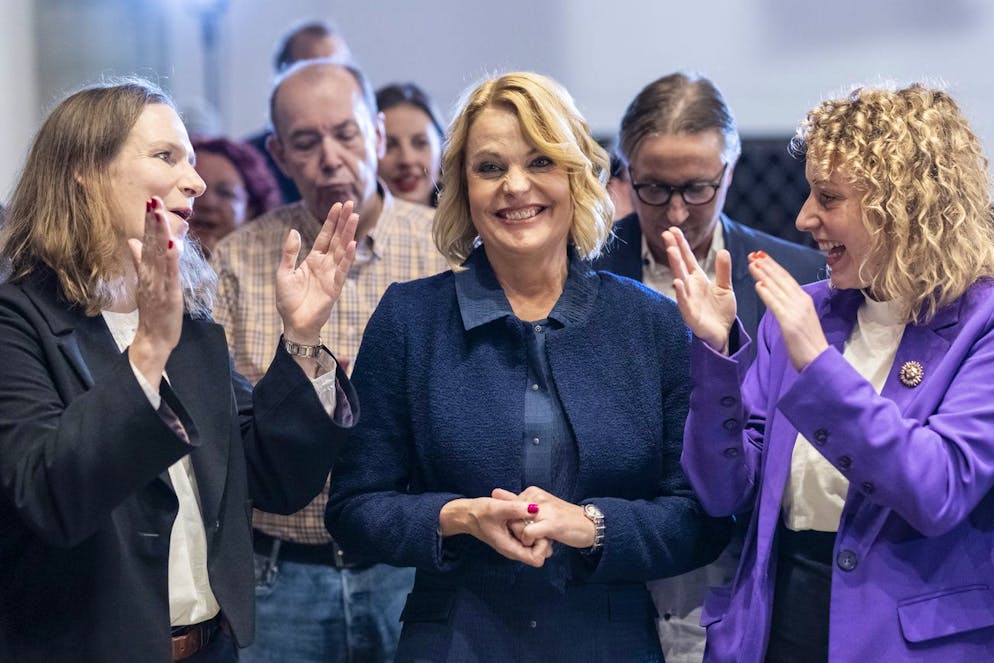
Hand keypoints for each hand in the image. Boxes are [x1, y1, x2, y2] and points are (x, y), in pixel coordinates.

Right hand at [127, 197, 183, 386]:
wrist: (153, 338)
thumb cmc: (153, 310)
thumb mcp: (146, 281)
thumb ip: (140, 261)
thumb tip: (132, 241)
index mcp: (147, 270)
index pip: (147, 241)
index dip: (149, 222)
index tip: (151, 201)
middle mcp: (150, 274)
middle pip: (151, 244)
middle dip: (153, 222)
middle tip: (153, 199)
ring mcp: (157, 283)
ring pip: (158, 255)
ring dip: (159, 234)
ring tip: (159, 215)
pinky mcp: (168, 294)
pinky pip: (169, 274)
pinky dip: (171, 259)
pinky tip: (173, 245)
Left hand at [275, 201, 358, 343]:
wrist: (294, 323)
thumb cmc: (288, 301)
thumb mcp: (283, 273)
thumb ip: (290, 253)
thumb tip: (294, 231)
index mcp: (313, 260)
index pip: (325, 236)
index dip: (331, 221)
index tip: (338, 205)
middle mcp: (325, 265)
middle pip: (337, 239)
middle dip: (343, 222)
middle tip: (351, 204)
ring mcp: (332, 275)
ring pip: (342, 250)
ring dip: (349, 234)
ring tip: (355, 217)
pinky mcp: (335, 287)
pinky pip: (343, 269)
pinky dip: (348, 257)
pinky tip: (352, 244)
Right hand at [439, 497, 552, 567]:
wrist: (467, 514)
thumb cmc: (479, 513)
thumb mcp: (496, 508)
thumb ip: (515, 508)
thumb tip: (535, 509)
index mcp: (510, 548)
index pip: (537, 560)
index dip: (542, 546)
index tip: (538, 529)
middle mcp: (515, 549)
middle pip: (541, 553)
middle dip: (544, 538)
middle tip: (538, 521)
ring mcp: (515, 543)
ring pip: (537, 544)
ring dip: (539, 531)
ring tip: (533, 517)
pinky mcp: (515, 536)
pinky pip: (531, 536)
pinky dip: (533, 527)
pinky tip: (528, 514)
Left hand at [492, 487, 594, 549]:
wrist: (589, 526)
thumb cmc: (562, 518)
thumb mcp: (539, 507)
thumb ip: (517, 501)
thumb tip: (495, 492)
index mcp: (533, 492)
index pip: (508, 509)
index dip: (513, 524)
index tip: (528, 529)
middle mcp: (537, 497)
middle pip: (511, 518)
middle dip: (517, 532)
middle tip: (535, 536)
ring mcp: (544, 510)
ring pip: (517, 526)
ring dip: (524, 538)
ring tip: (539, 540)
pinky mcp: (551, 523)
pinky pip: (527, 533)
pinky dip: (529, 542)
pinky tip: (539, 543)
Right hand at [663, 227, 736, 352]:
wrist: (723, 334)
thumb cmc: (721, 312)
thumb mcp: (725, 288)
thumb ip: (723, 271)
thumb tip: (723, 251)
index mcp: (698, 280)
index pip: (687, 258)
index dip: (681, 244)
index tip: (672, 230)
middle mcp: (690, 288)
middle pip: (680, 266)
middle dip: (674, 250)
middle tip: (666, 234)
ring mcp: (689, 301)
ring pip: (680, 281)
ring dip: (675, 266)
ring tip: (672, 251)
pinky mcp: (691, 316)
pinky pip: (684, 303)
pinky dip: (680, 293)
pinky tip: (677, 283)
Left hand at [748, 252, 827, 369]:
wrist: (819, 360)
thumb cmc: (808, 344)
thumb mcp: (800, 320)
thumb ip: (790, 308)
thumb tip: (778, 299)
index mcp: (804, 300)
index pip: (787, 279)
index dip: (773, 267)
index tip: (762, 257)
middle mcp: (801, 302)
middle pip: (782, 279)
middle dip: (767, 265)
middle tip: (753, 254)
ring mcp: (796, 311)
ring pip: (777, 288)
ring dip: (764, 275)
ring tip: (752, 264)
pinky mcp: (790, 323)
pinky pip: (776, 305)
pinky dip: (767, 294)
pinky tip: (758, 285)